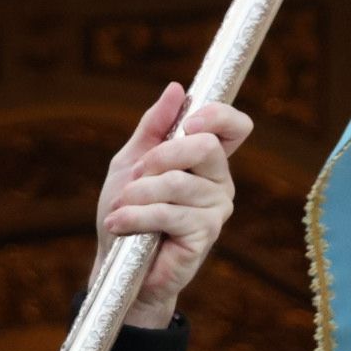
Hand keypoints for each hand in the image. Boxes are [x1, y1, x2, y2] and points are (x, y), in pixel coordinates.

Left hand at [92, 82, 252, 328]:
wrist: (115, 262)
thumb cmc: (126, 210)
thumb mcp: (132, 161)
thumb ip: (154, 126)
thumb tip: (177, 89)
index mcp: (206, 160)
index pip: (235, 127)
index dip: (218, 115)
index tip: (188, 122)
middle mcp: (220, 182)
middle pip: (204, 146)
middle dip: (159, 157)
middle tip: (136, 177)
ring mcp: (217, 210)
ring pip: (177, 182)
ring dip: (137, 194)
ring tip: (120, 208)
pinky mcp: (205, 235)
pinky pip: (169, 213)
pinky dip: (136, 216)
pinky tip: (120, 224)